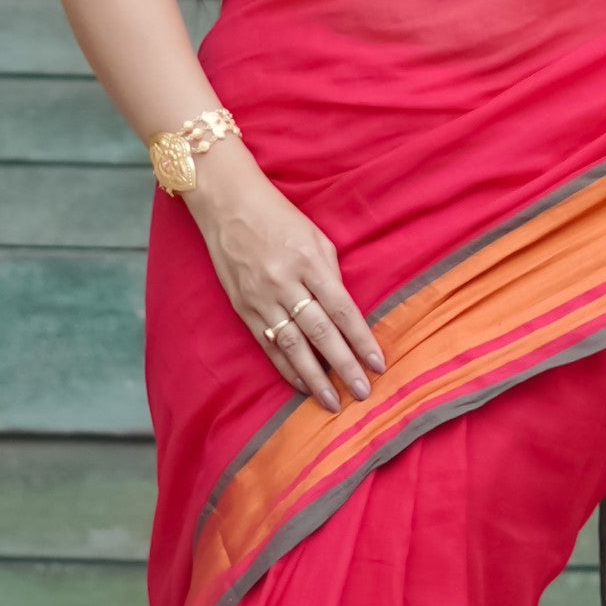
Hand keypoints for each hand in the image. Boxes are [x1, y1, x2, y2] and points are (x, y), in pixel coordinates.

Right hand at [197, 150, 384, 411]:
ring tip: (332, 401)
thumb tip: (346, 314)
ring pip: (293, 345)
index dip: (361, 339)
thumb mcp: (315, 237)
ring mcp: (261, 297)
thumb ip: (330, 274)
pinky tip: (302, 384)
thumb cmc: (279, 217)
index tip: (377, 364)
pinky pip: (268, 344)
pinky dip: (286, 367)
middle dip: (344, 365)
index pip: (342, 309)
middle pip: (320, 332)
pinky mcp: (243, 307)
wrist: (228, 204)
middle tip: (363, 392)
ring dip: (315, 377)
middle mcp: (285, 282)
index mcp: (309, 260)